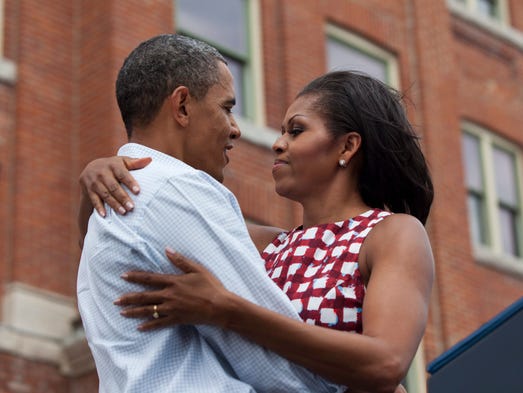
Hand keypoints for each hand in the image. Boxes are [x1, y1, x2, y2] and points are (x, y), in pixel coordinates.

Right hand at [79, 156, 150, 216]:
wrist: (91, 168)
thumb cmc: (113, 166)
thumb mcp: (123, 162)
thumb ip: (135, 163)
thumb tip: (150, 159)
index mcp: (113, 165)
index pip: (122, 174)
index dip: (130, 182)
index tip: (138, 191)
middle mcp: (102, 173)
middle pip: (113, 186)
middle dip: (123, 197)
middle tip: (132, 207)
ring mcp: (94, 182)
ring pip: (105, 194)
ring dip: (114, 204)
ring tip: (124, 212)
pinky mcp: (88, 189)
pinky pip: (94, 199)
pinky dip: (99, 207)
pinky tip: (104, 215)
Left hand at [115, 248, 230, 329]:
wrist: (219, 306)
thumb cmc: (210, 286)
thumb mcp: (197, 269)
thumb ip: (180, 260)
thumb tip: (167, 249)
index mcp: (173, 282)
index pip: (150, 278)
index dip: (136, 276)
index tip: (123, 276)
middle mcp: (169, 295)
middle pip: (145, 296)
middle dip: (129, 298)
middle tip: (115, 300)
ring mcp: (172, 309)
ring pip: (149, 310)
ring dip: (134, 311)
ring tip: (122, 312)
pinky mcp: (176, 319)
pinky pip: (159, 323)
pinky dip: (149, 326)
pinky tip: (139, 328)